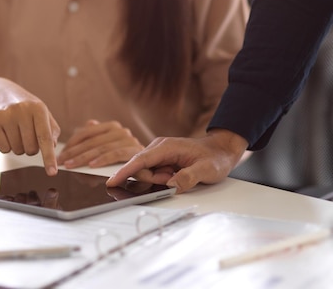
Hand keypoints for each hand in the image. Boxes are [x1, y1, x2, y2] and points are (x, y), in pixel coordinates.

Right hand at [0, 78, 60, 175]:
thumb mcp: (42, 112)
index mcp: (38, 108)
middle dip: (31, 148)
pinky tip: (5, 132)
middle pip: (31, 148)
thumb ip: (52, 129)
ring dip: (18, 146)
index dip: (49, 157)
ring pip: (17, 150)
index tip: (52, 173)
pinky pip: (3, 149)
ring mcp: (5, 115)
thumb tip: (53, 146)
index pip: (45, 138)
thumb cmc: (24, 105)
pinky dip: (6, 146)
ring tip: (15, 130)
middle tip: (26, 134)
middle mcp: (22, 110)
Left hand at [57, 120, 143, 168]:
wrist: (152, 166)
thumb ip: (96, 137)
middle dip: (74, 152)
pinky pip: (115, 154)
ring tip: (72, 165)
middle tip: (62, 161)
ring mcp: (128, 139)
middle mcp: (120, 130)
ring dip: (84, 157)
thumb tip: (89, 124)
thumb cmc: (123, 158)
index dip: (72, 143)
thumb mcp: (106, 147)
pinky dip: (102, 159)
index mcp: (111, 127)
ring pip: (101, 147)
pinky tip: (91, 165)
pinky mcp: (135, 150)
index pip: (86, 132)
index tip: (61, 154)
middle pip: (92, 141)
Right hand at [106, 129, 248, 192]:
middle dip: (154, 180)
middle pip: (141, 169)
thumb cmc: (215, 158)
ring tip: (177, 176)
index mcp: (166, 147)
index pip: (139, 161)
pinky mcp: (160, 159)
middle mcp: (158, 148)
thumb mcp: (207, 170)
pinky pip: (152, 173)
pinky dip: (161, 179)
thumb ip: (189, 177)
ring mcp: (158, 153)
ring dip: (159, 180)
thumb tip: (171, 185)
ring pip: (146, 173)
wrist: (221, 150)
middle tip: (174, 179)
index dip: (124, 172)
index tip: (111, 182)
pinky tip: (174, 176)